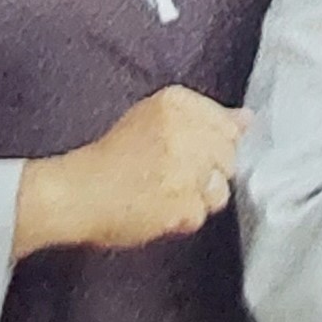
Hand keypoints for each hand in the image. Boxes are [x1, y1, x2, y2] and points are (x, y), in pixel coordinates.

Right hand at [14, 87, 247, 256]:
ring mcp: (183, 167)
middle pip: (228, 158)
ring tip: (163, 193)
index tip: (186, 153)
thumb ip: (206, 119)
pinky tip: (157, 209)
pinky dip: (181, 219)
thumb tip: (246, 119)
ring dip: (196, 198)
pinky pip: (199, 215)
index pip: (227, 126)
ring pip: (219, 190)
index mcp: (175, 103)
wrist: (76, 192)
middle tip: (168, 174)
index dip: (209, 147)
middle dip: (206, 172)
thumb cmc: (109, 160)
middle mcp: (183, 130)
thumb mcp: (154, 120)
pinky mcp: (181, 201)